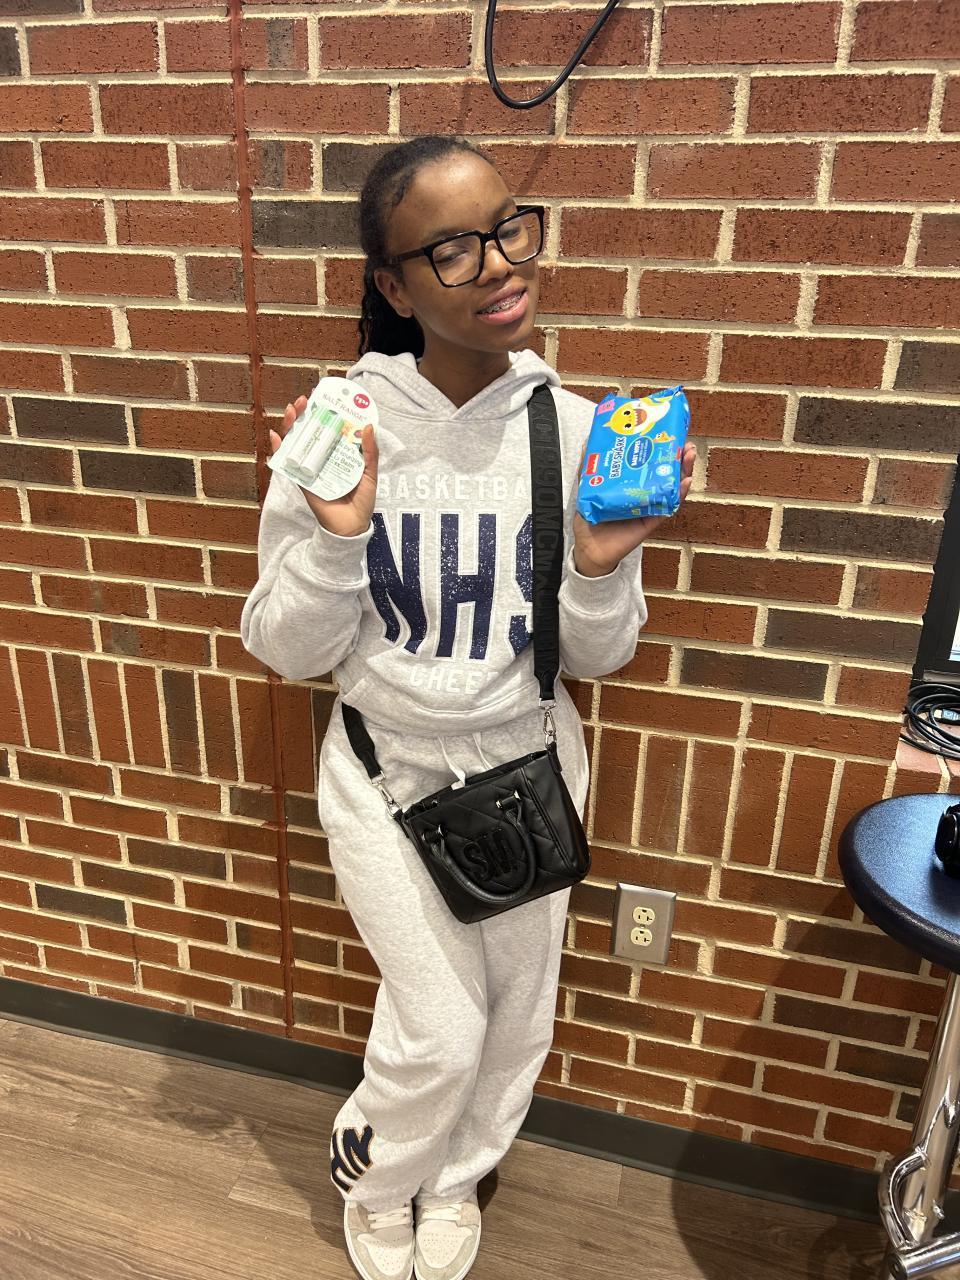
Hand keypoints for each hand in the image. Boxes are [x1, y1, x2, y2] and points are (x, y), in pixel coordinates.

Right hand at [270, 395, 378, 537]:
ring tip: (292, 411)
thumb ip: (369, 452)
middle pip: (309, 432)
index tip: (322, 397)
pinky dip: (279, 450)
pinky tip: (276, 437)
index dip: (323, 413)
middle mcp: (322, 458)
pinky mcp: (301, 480)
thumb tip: (369, 426)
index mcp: (337, 454)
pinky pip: (287, 463)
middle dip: (304, 414)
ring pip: (296, 443)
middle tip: (304, 400)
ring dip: (291, 426)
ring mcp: (310, 468)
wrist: (351, 526)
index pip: (328, 429)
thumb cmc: (362, 501)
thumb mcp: (370, 472)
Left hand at [572, 441, 696, 575]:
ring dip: (683, 470)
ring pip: (672, 486)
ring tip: (688, 455)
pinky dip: (678, 495)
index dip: (661, 449)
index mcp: (631, 483)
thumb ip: (589, 468)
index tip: (668, 433)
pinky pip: (668, 507)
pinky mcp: (651, 521)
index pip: (650, 463)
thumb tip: (589, 442)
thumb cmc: (591, 519)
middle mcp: (644, 493)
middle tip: (684, 442)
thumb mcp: (587, 488)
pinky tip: (685, 482)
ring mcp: (650, 506)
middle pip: (665, 472)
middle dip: (677, 456)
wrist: (589, 548)